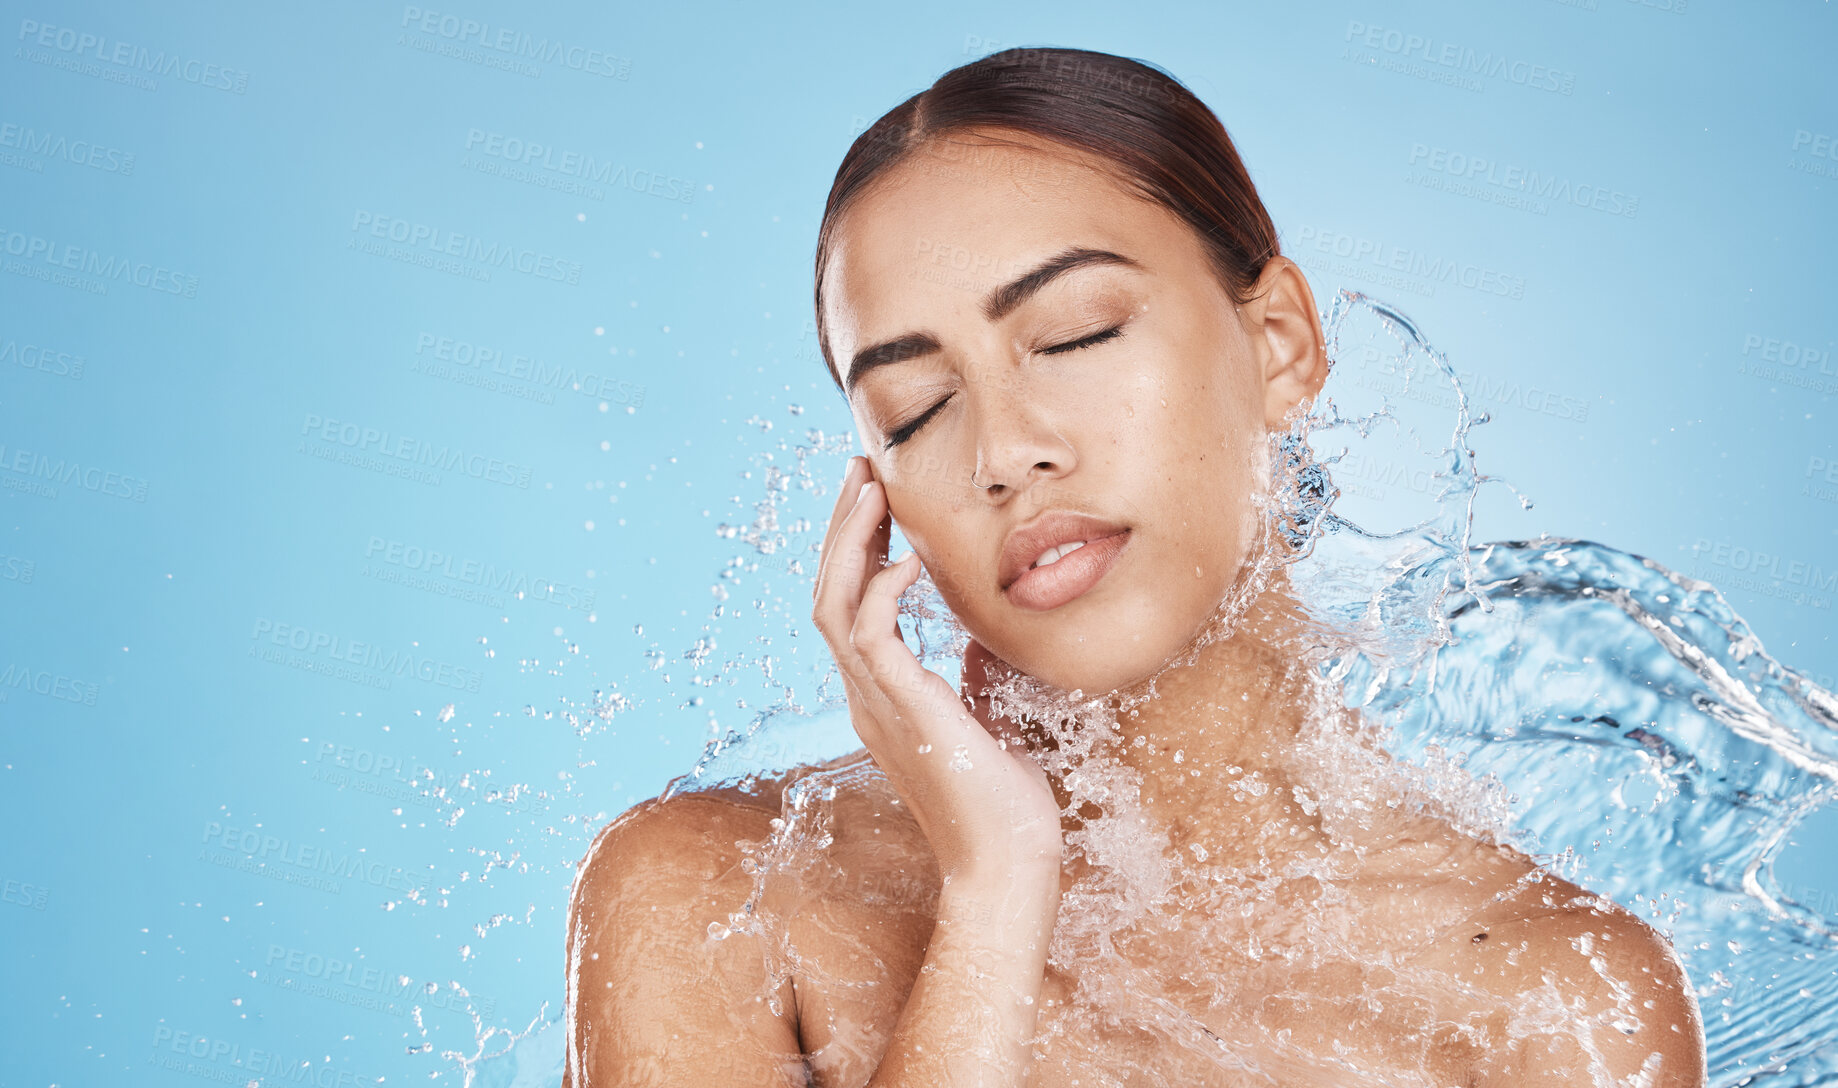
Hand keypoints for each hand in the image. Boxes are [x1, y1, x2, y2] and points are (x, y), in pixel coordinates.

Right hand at [811, 456, 1063, 881]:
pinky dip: (881, 592)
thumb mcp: (985, 716)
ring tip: (871, 490)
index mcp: (881, 695)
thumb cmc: (1004, 800)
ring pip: (834, 607)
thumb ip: (967, 673)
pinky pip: (872, 639)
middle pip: (828, 594)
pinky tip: (908, 561)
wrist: (1006, 862)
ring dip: (849, 543)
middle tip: (859, 469)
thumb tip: (978, 631)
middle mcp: (865, 697)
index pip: (847, 606)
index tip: (875, 497)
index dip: (854, 548)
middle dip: (841, 526)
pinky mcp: (903, 713)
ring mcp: (876, 706)